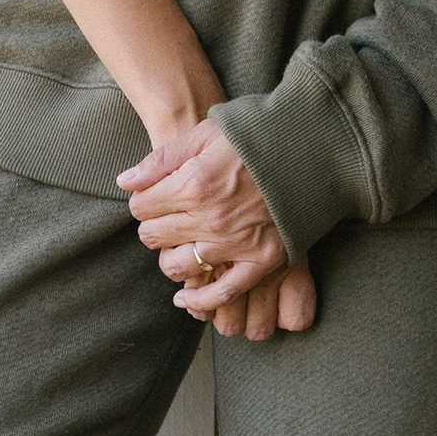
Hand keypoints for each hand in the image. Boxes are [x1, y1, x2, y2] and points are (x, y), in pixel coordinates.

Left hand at [117, 121, 311, 326]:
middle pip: (154, 236)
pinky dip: (199, 301)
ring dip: (170, 258)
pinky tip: (185, 298)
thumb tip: (125, 182)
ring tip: (176, 247)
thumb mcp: (204, 134)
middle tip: (165, 219)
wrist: (311, 147)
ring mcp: (235, 244)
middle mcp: (210, 218)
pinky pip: (222, 293)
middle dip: (153, 227)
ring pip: (177, 266)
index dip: (141, 201)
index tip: (151, 198)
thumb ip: (161, 160)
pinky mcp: (262, 261)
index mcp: (193, 183)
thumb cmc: (256, 135)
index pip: (141, 206)